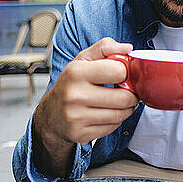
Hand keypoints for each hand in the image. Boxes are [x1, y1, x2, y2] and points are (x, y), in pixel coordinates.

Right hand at [32, 37, 138, 175]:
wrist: (50, 113)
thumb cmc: (71, 83)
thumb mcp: (83, 59)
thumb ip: (105, 47)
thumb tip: (128, 48)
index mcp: (76, 72)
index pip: (119, 71)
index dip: (125, 72)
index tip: (122, 74)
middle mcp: (75, 95)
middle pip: (124, 97)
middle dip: (131, 94)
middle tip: (127, 91)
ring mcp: (77, 117)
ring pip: (121, 114)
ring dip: (127, 108)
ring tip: (119, 101)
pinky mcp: (81, 134)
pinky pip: (113, 127)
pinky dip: (116, 120)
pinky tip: (107, 113)